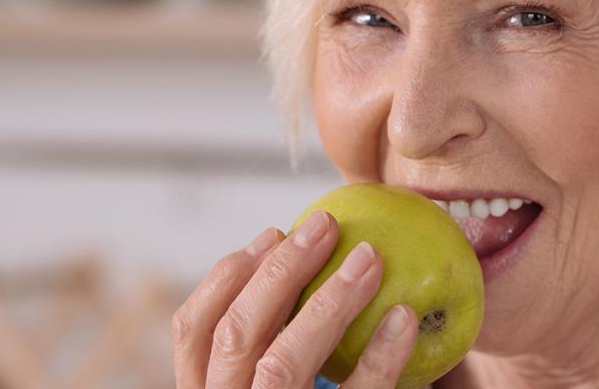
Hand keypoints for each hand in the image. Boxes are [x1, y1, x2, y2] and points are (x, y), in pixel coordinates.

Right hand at [171, 210, 418, 387]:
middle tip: (326, 226)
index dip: (227, 276)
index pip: (193, 329)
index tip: (271, 233)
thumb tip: (291, 263)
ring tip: (369, 258)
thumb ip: (263, 345)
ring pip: (282, 362)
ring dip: (328, 302)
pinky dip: (379, 358)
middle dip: (280, 271)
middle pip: (236, 333)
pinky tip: (405, 317)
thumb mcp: (260, 385)